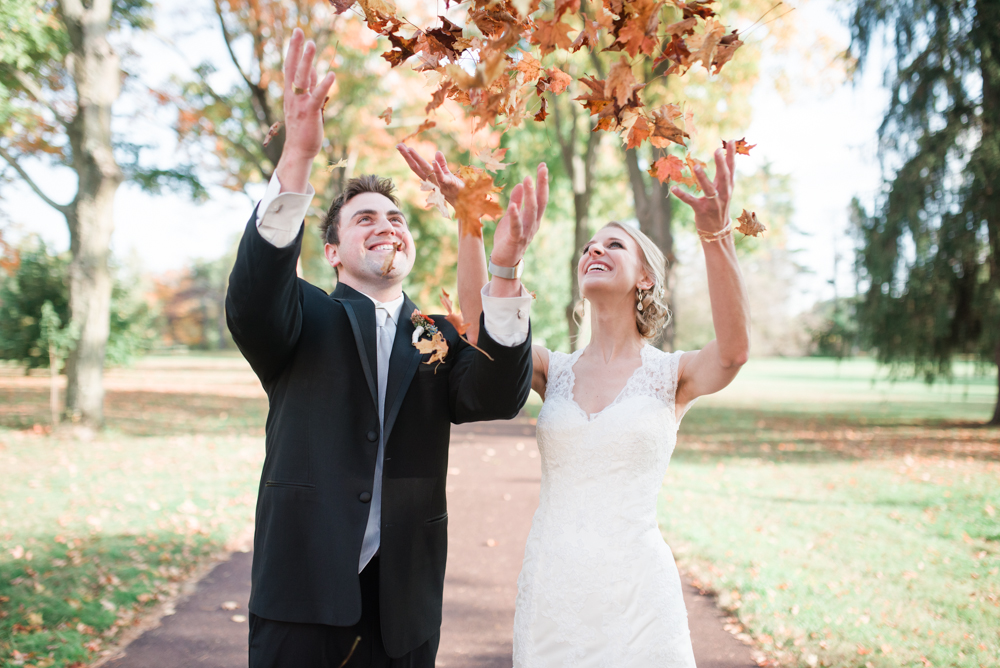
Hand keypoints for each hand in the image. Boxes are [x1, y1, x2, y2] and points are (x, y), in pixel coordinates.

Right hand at [275, 29, 336, 192]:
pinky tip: (331, 74)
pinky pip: (316, 96)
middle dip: (295, 49)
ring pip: (302, 78)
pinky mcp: (309, 113)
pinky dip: (323, 85)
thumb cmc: (303, 129)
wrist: (298, 150)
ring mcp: (300, 104)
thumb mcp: (305, 104)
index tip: (296, 34)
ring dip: (306, 60)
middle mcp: (292, 96)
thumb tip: (314, 71)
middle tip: (299, 31)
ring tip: (311, 43)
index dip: (293, 50)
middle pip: (292, 68)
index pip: (289, 67)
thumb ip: (308, 88)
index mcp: (290, 94)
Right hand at [396, 144, 463, 205]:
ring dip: (417, 159)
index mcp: (430, 177)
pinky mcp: (447, 184)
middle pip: (417, 167)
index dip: (408, 156)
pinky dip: (437, 169)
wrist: (463, 200)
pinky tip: (433, 161)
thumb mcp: (446, 174)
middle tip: (399, 146)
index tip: (400, 146)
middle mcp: (431, 180)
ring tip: (409, 149)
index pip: (417, 166)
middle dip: (407, 156)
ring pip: (426, 170)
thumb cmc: (453, 188)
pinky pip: (441, 176)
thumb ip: (442, 164)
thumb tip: (438, 152)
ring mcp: (438, 182)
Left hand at [491, 163, 548, 266]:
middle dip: (541, 185)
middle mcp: (533, 224)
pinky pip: (516, 227)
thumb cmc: (508, 238)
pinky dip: (515, 217)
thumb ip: (516, 201)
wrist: (504, 261)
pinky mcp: (515, 239)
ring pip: (530, 212)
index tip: (543, 165)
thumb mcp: (512, 216)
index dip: (542, 182)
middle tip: (542, 168)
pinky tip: (512, 206)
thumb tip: (520, 184)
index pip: (541, 197)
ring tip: (527, 180)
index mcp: (534, 218)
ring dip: (529, 195)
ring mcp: (526, 232)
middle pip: (540, 202)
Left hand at [671, 140, 734, 233]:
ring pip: (709, 189)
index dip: (731, 155)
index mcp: (728, 188)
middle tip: (718, 150)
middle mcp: (723, 194)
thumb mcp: (724, 192)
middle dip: (721, 164)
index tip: (731, 141)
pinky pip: (691, 201)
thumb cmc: (719, 207)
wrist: (717, 232)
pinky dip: (682, 195)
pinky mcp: (701, 211)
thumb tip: (724, 155)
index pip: (731, 169)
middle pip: (724, 177)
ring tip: (697, 166)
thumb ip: (724, 176)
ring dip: (703, 178)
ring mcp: (713, 203)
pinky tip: (673, 188)